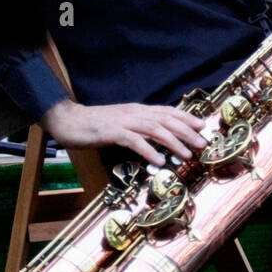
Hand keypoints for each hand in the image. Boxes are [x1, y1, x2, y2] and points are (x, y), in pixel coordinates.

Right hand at [40, 99, 207, 165]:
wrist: (69, 120)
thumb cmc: (96, 125)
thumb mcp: (122, 124)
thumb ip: (139, 129)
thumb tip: (159, 140)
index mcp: (138, 110)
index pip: (167, 111)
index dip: (186, 117)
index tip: (202, 126)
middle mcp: (134, 113)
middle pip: (166, 119)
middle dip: (186, 131)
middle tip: (202, 143)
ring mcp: (123, 122)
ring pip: (154, 129)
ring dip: (173, 141)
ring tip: (187, 153)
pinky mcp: (111, 132)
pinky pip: (133, 141)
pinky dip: (148, 150)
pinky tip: (158, 160)